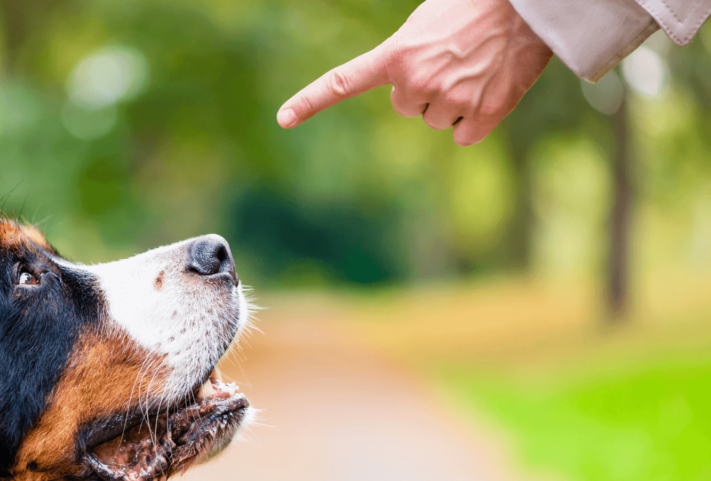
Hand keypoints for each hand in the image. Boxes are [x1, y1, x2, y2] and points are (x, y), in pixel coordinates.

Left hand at [277, 0, 552, 145]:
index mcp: (397, 55)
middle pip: (408, 107)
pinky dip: (476, 120)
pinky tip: (489, 90)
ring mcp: (448, 101)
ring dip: (453, 102)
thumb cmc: (476, 7)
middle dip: (425, 89)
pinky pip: (464, 136)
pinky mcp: (481, 117)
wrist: (528, 6)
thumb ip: (406, 56)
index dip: (311, 101)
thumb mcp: (426, 25)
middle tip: (453, 59)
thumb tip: (409, 89)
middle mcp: (416, 82)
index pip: (344, 81)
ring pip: (437, 121)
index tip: (283, 119)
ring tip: (475, 68)